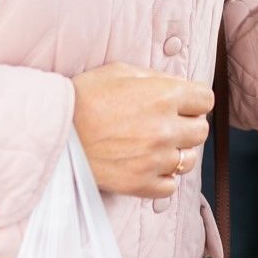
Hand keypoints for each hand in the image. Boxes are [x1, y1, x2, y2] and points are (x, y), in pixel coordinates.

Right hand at [71, 63, 212, 197]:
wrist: (50, 131)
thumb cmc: (82, 97)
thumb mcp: (119, 72)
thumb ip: (154, 78)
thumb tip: (177, 86)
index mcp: (164, 96)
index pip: (206, 100)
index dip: (194, 100)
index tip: (182, 103)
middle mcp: (165, 128)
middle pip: (201, 130)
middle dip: (187, 124)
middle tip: (166, 123)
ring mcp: (155, 159)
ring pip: (189, 159)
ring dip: (177, 152)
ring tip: (154, 146)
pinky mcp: (141, 184)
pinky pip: (171, 185)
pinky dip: (162, 177)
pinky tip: (147, 165)